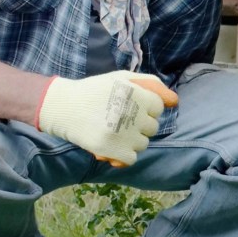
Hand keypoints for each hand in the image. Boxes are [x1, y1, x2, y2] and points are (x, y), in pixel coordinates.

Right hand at [36, 72, 177, 166]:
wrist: (62, 106)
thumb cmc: (95, 91)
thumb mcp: (122, 78)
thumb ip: (151, 84)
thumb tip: (175, 101)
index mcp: (135, 92)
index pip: (158, 108)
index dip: (145, 108)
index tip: (129, 107)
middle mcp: (130, 112)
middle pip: (152, 128)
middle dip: (139, 125)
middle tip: (118, 119)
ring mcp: (121, 132)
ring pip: (143, 144)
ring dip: (131, 141)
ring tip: (112, 131)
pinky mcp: (110, 149)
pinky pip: (131, 159)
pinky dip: (123, 155)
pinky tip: (110, 145)